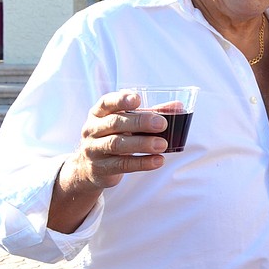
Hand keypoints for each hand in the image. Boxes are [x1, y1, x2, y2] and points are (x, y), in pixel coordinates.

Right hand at [48, 91, 167, 232]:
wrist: (90, 168)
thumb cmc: (115, 136)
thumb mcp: (127, 123)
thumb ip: (150, 113)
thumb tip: (178, 106)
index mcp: (99, 113)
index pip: (107, 102)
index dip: (121, 100)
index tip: (138, 99)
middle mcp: (92, 129)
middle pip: (115, 123)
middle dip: (140, 122)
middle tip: (162, 124)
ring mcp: (93, 150)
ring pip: (117, 144)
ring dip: (142, 144)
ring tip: (163, 144)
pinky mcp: (100, 169)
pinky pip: (122, 165)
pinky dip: (142, 163)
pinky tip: (158, 160)